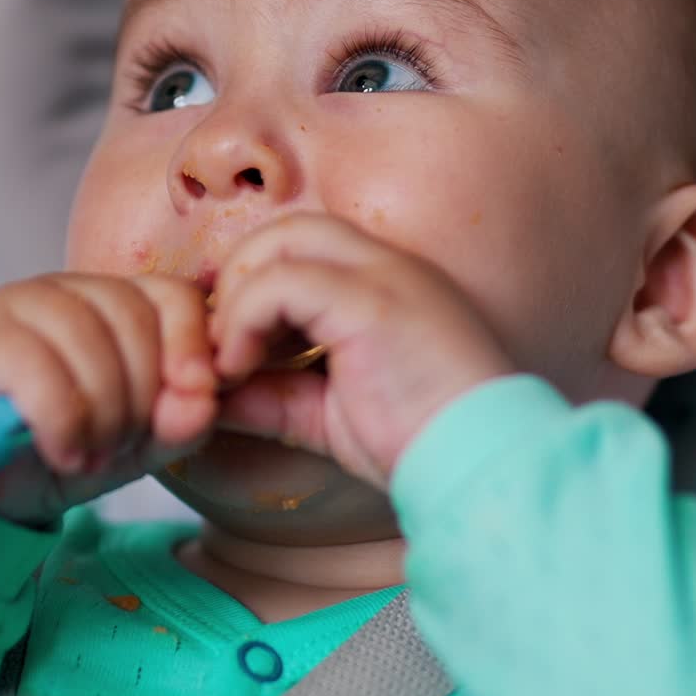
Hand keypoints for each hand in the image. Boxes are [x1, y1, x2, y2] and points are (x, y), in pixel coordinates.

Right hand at [0, 274, 217, 526]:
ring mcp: (20, 304)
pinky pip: (39, 372)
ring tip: (90, 454)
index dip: (191, 345)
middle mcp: (69, 288)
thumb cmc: (67, 449)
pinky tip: (62, 452)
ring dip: (101, 415)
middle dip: (140, 397)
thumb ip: (180, 423)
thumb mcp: (140, 444)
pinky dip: (61, 423)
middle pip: (134, 319)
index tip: (196, 396)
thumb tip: (201, 402)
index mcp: (115, 299)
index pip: (174, 295)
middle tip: (120, 446)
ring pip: (89, 342)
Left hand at [210, 214, 513, 490]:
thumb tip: (216, 395)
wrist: (479, 466)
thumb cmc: (419, 444)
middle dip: (237, 277)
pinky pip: (283, 281)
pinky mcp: (370, 302)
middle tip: (219, 345)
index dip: (253, 284)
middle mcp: (385, 265)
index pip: (304, 246)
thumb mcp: (330, 414)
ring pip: (281, 241)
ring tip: (227, 362)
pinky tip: (239, 368)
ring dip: (236, 297)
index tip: (230, 347)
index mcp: (384, 283)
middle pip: (287, 230)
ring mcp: (381, 276)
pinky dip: (244, 318)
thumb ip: (276, 395)